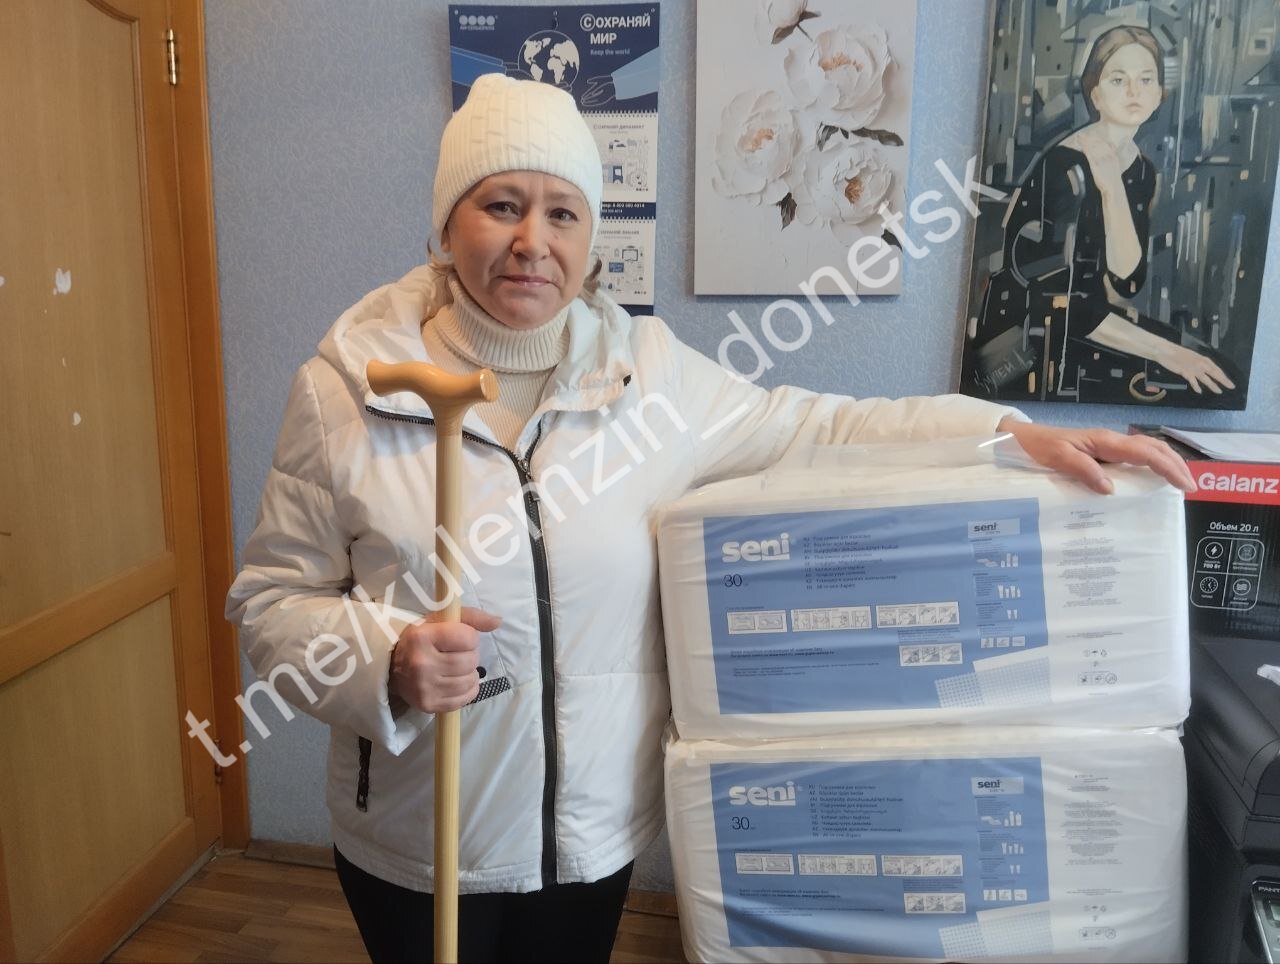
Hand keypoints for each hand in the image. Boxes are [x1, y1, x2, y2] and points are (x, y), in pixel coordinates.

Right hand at [389, 607, 501, 712]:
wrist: (393, 667)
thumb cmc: (421, 639)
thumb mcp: (439, 620)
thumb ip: (470, 617)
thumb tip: (497, 622)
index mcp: (422, 637)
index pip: (468, 637)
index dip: (470, 637)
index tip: (460, 638)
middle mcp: (421, 663)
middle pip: (470, 661)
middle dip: (471, 655)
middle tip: (458, 654)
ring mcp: (424, 687)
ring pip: (470, 680)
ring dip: (470, 673)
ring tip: (457, 668)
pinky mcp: (429, 705)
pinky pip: (465, 698)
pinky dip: (468, 689)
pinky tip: (457, 681)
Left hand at [996, 418, 1195, 494]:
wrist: (1018, 439)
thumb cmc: (1035, 447)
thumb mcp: (1056, 457)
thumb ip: (1082, 469)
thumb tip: (1110, 488)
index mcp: (1104, 441)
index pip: (1146, 452)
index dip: (1168, 468)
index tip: (1184, 485)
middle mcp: (1109, 442)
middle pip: (1153, 448)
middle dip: (1175, 465)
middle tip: (1190, 488)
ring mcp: (1105, 448)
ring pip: (1145, 451)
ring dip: (1165, 464)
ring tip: (1177, 484)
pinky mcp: (1099, 455)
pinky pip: (1130, 459)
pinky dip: (1148, 468)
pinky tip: (1148, 484)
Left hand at [1075, 130, 1123, 193]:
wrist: (1113, 188)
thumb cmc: (1113, 180)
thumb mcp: (1115, 166)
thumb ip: (1111, 158)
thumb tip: (1108, 151)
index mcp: (1113, 155)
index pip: (1105, 143)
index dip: (1097, 138)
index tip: (1090, 135)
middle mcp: (1108, 156)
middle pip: (1098, 144)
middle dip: (1089, 138)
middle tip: (1081, 134)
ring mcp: (1102, 160)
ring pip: (1093, 147)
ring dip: (1086, 141)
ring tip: (1079, 137)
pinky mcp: (1096, 165)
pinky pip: (1090, 155)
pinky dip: (1085, 149)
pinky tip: (1081, 145)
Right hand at [1150, 339, 1235, 394]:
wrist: (1166, 351)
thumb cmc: (1178, 353)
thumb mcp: (1192, 357)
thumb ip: (1199, 363)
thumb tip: (1205, 370)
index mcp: (1203, 359)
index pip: (1216, 369)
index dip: (1224, 376)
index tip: (1229, 382)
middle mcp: (1201, 363)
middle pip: (1215, 373)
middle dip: (1224, 380)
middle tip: (1231, 387)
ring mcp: (1193, 368)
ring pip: (1206, 378)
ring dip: (1213, 385)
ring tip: (1219, 391)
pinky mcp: (1185, 372)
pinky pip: (1193, 381)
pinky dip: (1196, 386)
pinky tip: (1199, 391)